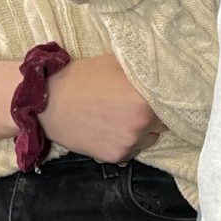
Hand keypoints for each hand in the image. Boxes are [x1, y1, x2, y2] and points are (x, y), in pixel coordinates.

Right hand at [38, 56, 160, 162]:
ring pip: (147, 139)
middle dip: (151, 116)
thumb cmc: (83, 78)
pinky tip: (108, 130)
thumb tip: (160, 73)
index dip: (162, 100)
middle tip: (131, 105)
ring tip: (117, 118)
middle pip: (162, 124)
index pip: (172, 104)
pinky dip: (123, 143)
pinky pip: (131, 151)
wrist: (49, 101)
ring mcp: (129, 143)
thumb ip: (142, 72)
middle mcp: (142, 123)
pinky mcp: (115, 157)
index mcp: (147, 98)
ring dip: (140, 132)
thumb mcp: (116, 64)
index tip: (152, 97)